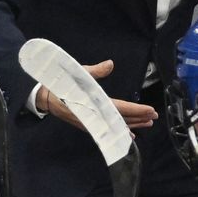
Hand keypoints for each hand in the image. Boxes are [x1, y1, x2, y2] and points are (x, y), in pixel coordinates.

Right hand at [37, 59, 157, 130]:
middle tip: (154, 117)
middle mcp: (94, 116)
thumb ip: (95, 71)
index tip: (150, 110)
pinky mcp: (88, 124)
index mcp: (93, 103)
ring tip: (148, 123)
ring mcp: (91, 122)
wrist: (43, 97)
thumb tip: (110, 64)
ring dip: (132, 124)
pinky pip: (108, 128)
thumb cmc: (61, 83)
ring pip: (115, 125)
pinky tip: (129, 132)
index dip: (136, 110)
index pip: (120, 108)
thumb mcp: (77, 73)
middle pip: (121, 119)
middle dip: (138, 118)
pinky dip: (120, 129)